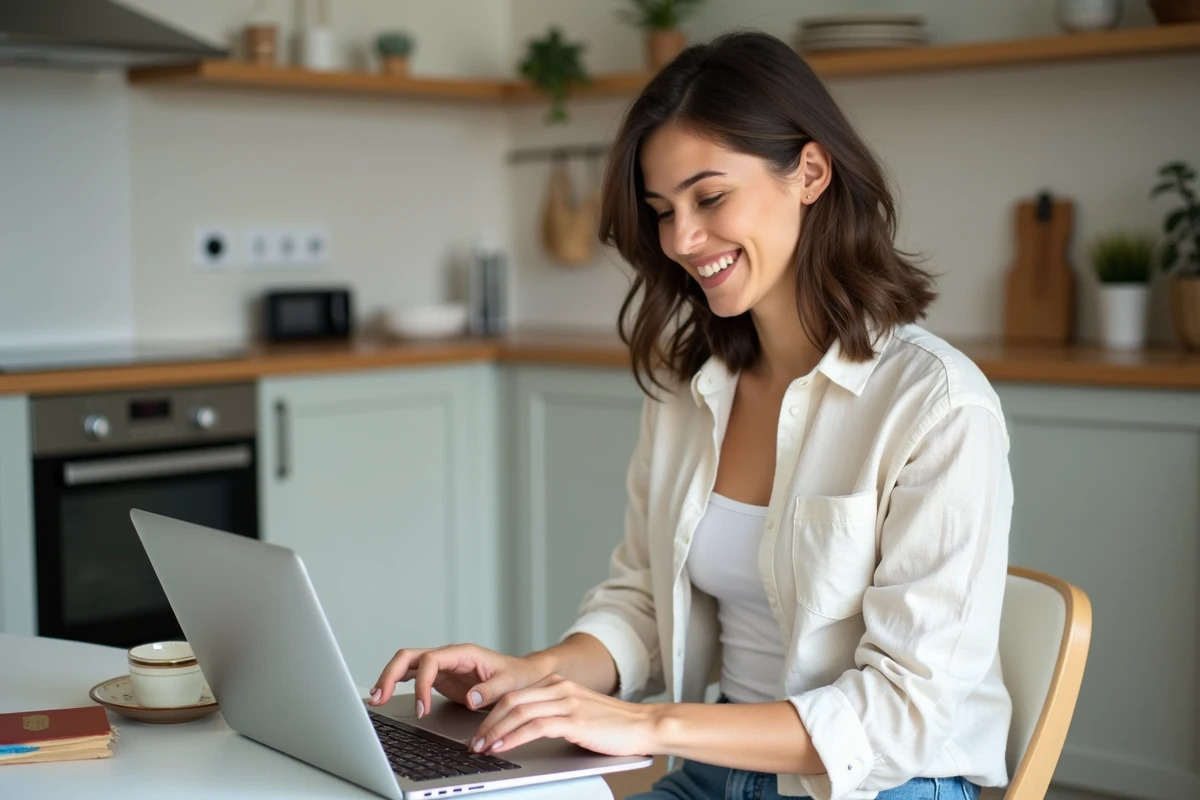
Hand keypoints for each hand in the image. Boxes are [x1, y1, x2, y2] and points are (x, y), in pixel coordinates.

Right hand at [369, 643, 551, 717]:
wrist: (523, 675)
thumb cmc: (517, 676)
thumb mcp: (509, 683)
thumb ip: (491, 690)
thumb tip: (471, 699)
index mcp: (463, 653)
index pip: (431, 661)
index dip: (421, 684)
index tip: (422, 707)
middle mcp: (449, 656)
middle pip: (410, 656)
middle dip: (391, 675)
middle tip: (379, 696)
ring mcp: (442, 666)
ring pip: (406, 664)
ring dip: (389, 679)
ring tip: (376, 698)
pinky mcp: (440, 678)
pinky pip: (412, 676)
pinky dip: (397, 684)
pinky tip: (386, 696)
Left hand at [468, 674, 658, 757]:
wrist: (645, 725)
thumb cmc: (614, 725)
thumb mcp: (579, 711)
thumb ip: (555, 713)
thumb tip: (526, 730)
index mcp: (559, 683)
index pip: (516, 694)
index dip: (492, 712)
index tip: (480, 730)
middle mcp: (561, 688)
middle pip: (512, 700)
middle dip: (488, 723)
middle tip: (475, 742)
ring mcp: (568, 702)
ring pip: (519, 712)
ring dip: (496, 732)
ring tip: (483, 747)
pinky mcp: (575, 720)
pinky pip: (535, 726)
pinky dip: (514, 737)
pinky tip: (503, 747)